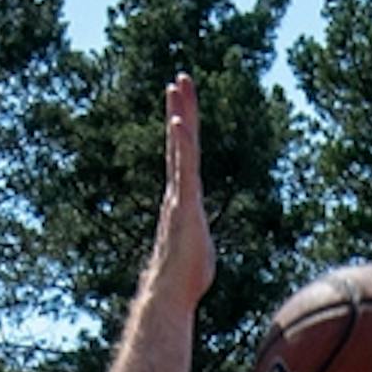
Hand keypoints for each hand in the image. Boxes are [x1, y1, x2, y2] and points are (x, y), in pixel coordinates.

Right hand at [153, 77, 209, 297]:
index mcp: (183, 198)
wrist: (170, 292)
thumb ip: (200, 237)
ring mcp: (179, 195)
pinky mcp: (183, 203)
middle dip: (181, 109)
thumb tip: (200, 246)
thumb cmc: (186, 277)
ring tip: (178, 85)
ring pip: (181, 147)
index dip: (185, 130)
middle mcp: (178, 191)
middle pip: (181, 142)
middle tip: (180, 79)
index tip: (182, 104)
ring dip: (181, 114)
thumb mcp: (200, 249)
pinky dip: (180, 142)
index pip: (186, 157)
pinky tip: (178, 121)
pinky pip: (182, 166)